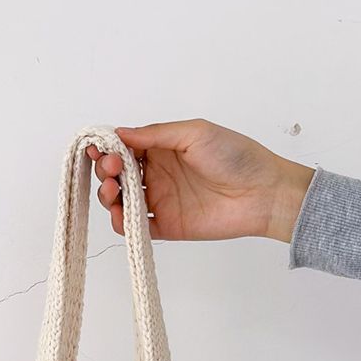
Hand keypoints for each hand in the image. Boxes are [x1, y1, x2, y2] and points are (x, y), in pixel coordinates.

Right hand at [89, 120, 312, 242]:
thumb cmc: (236, 156)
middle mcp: (158, 174)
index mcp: (162, 148)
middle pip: (117, 174)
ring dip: (109, 196)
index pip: (125, 148)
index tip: (98, 150)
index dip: (107, 149)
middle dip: (106, 171)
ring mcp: (161, 200)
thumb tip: (121, 133)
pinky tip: (121, 215)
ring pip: (121, 201)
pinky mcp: (167, 225)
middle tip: (111, 170)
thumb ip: (156, 134)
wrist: (262, 192)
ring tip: (113, 191)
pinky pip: (136, 227)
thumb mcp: (195, 132)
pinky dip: (123, 223)